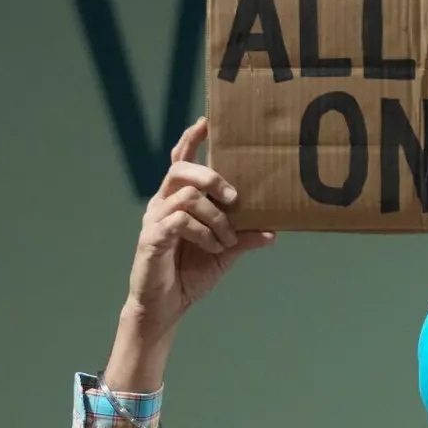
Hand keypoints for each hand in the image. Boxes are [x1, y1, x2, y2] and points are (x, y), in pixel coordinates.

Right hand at [124, 117, 274, 334]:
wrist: (167, 305)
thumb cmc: (190, 273)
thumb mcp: (225, 253)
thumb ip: (245, 238)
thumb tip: (275, 231)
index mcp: (179, 200)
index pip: (181, 160)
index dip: (192, 139)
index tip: (208, 121)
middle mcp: (163, 203)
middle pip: (181, 170)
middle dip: (211, 178)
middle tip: (234, 198)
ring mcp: (155, 219)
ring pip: (186, 197)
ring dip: (216, 217)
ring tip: (227, 240)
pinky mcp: (152, 238)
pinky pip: (179, 222)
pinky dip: (205, 233)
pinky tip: (215, 247)